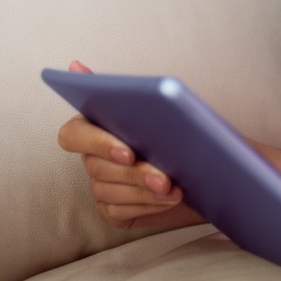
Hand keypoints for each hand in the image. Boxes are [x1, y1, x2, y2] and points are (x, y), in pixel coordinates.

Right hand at [56, 60, 202, 229]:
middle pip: (96, 166)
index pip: (73, 134)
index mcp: (98, 124)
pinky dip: (146, 205)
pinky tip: (168, 199)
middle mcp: (92, 155)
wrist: (207, 170)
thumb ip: (143, 97)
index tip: (128, 153)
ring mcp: (99, 184)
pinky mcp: (111, 209)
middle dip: (134, 173)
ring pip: (108, 191)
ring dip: (144, 192)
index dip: (97, 143)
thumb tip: (89, 70)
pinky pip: (119, 211)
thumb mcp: (175, 112)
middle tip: (163, 178)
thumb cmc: (185, 135)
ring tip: (174, 190)